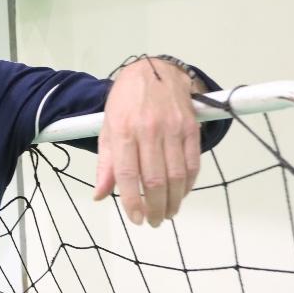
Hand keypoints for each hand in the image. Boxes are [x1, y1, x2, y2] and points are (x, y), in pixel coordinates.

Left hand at [93, 58, 200, 226]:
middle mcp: (149, 131)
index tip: (135, 219)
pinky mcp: (190, 128)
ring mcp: (172, 129)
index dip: (132, 201)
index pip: (127, 174)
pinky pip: (193, 163)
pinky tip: (181, 194)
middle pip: (154, 180)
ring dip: (173, 201)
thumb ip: (106, 164)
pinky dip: (188, 184)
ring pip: (176, 175)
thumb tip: (100, 195)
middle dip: (155, 208)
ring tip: (168, 213)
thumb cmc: (126, 102)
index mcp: (123, 131)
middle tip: (153, 221)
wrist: (154, 71)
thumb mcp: (107, 128)